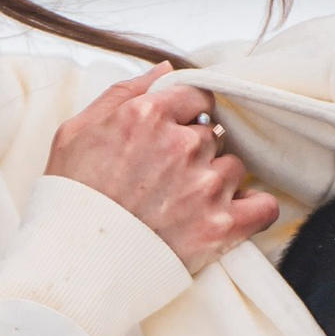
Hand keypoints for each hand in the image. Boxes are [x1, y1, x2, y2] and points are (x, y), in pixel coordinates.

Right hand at [45, 70, 281, 275]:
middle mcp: (181, 145)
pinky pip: (263, 206)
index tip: (175, 136)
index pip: (199, 96)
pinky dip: (253, 210)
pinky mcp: (221, 227)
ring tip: (183, 205)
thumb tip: (168, 69)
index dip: (187, 116)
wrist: (72, 266)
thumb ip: (125, 92)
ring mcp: (204, 186)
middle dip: (196, 152)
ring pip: (234, 168)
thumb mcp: (77, 130)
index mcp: (147, 114)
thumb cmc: (70, 198)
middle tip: (168, 179)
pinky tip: (233, 215)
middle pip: (214, 134)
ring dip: (217, 182)